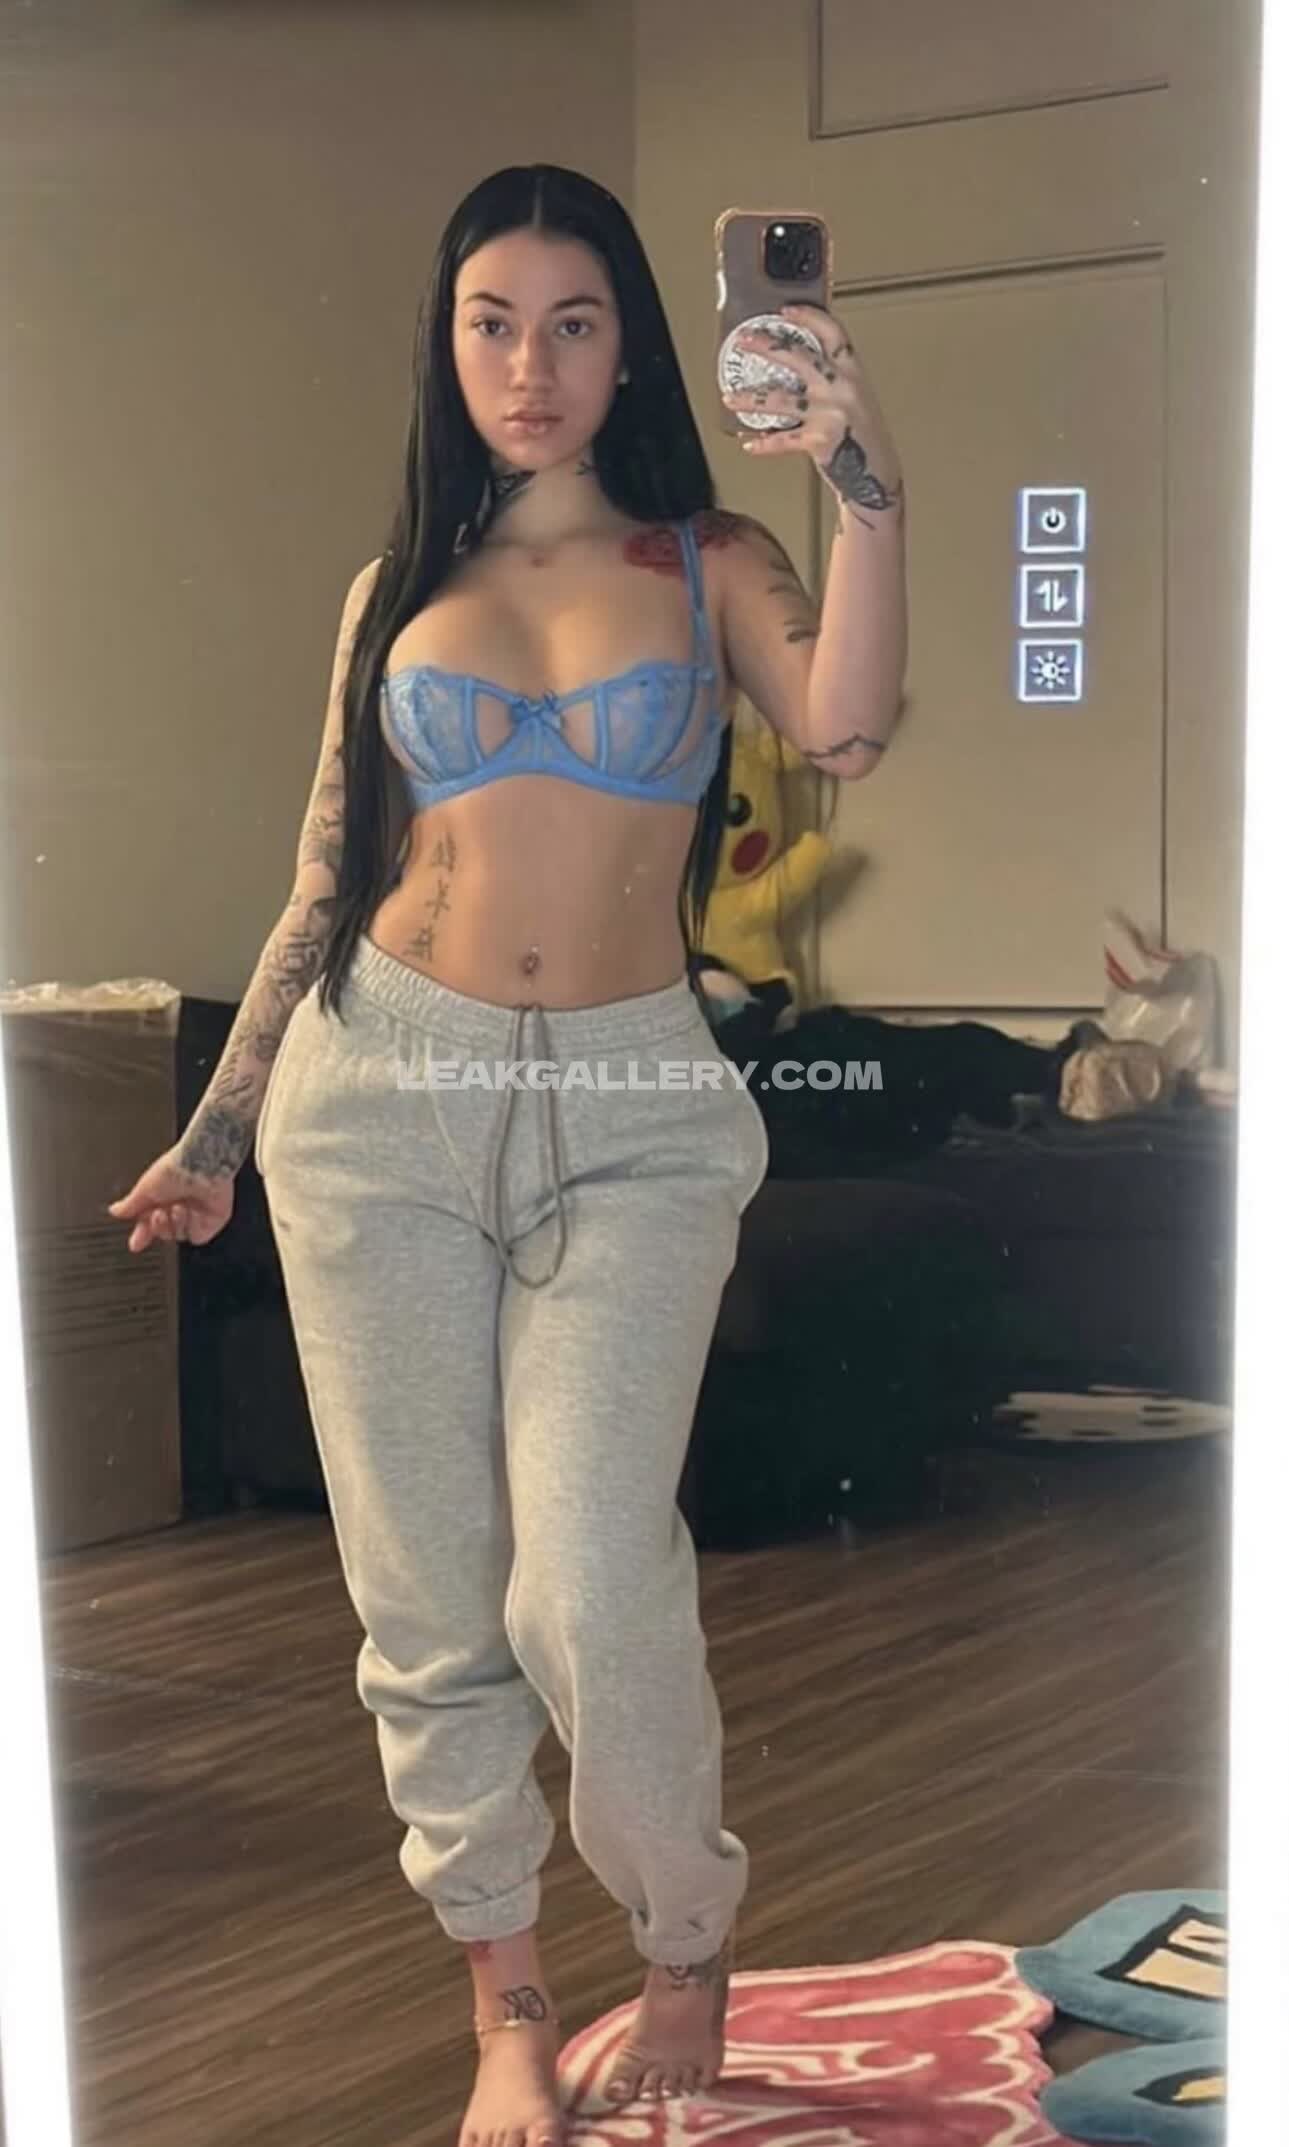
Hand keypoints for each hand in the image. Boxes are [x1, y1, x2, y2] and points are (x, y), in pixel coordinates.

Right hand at [107, 1147, 234, 1252]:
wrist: (201, 1164)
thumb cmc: (175, 1168)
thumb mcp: (145, 1188)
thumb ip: (131, 1204)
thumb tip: (114, 1210)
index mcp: (160, 1199)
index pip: (148, 1224)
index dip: (142, 1235)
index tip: (136, 1244)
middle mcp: (178, 1206)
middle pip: (163, 1232)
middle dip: (158, 1226)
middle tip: (158, 1214)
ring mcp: (195, 1214)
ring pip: (179, 1235)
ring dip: (175, 1223)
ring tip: (178, 1207)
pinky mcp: (212, 1220)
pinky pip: (197, 1236)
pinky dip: (192, 1227)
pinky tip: (192, 1212)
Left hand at [721, 303, 904, 529]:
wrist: (876, 475)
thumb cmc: (863, 437)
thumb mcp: (856, 398)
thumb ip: (834, 379)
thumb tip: (797, 364)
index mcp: (853, 372)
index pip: (833, 333)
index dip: (809, 317)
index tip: (786, 310)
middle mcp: (842, 388)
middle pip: (799, 358)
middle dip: (767, 346)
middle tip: (744, 340)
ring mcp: (830, 414)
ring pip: (781, 400)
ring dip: (750, 399)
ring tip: (729, 398)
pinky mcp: (819, 440)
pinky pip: (783, 440)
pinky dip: (764, 443)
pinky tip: (749, 443)